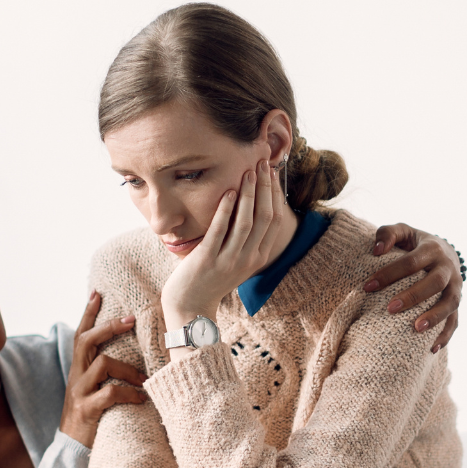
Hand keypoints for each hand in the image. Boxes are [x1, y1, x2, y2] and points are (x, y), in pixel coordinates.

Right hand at [60, 291, 147, 446]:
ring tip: (146, 379)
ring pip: (102, 364)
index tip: (97, 293)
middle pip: (86, 341)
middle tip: (131, 319)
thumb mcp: (92, 390)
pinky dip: (129, 394)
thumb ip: (104, 373)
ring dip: (128, 369)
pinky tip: (141, 399)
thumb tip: (131, 356)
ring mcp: (79, 393)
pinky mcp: (86, 410)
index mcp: (78, 370)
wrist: (71, 451)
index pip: (80, 335)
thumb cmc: (90, 418)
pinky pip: (109, 394)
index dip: (87, 314)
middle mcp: (76, 377)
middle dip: (108, 327)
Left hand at [161, 161, 290, 341]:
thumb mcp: (237, 259)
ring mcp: (230, 260)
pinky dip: (226, 209)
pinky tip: (227, 191)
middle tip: (263, 164)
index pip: (275, 219)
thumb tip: (251, 206)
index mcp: (259, 257)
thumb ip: (246, 238)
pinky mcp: (209, 259)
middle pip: (265, 216)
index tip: (272, 173)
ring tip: (248, 171)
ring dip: (248, 193)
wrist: (191, 304)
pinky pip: (220, 230)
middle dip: (265, 187)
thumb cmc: (212, 277)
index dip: (275, 193)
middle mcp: (249, 258)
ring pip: (246, 221)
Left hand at [364, 224, 462, 351]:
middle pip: (435, 282)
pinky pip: (455, 320)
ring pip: (451, 302)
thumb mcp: (403, 232)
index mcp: (432, 249)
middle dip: (414, 296)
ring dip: (435, 316)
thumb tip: (376, 251)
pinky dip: (446, 335)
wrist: (445, 251)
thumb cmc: (415, 244)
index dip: (389, 273)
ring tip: (416, 329)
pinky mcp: (457, 302)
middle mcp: (448, 268)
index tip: (367, 286)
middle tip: (390, 308)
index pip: (411, 262)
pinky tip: (431, 348)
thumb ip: (387, 234)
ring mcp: (456, 286)